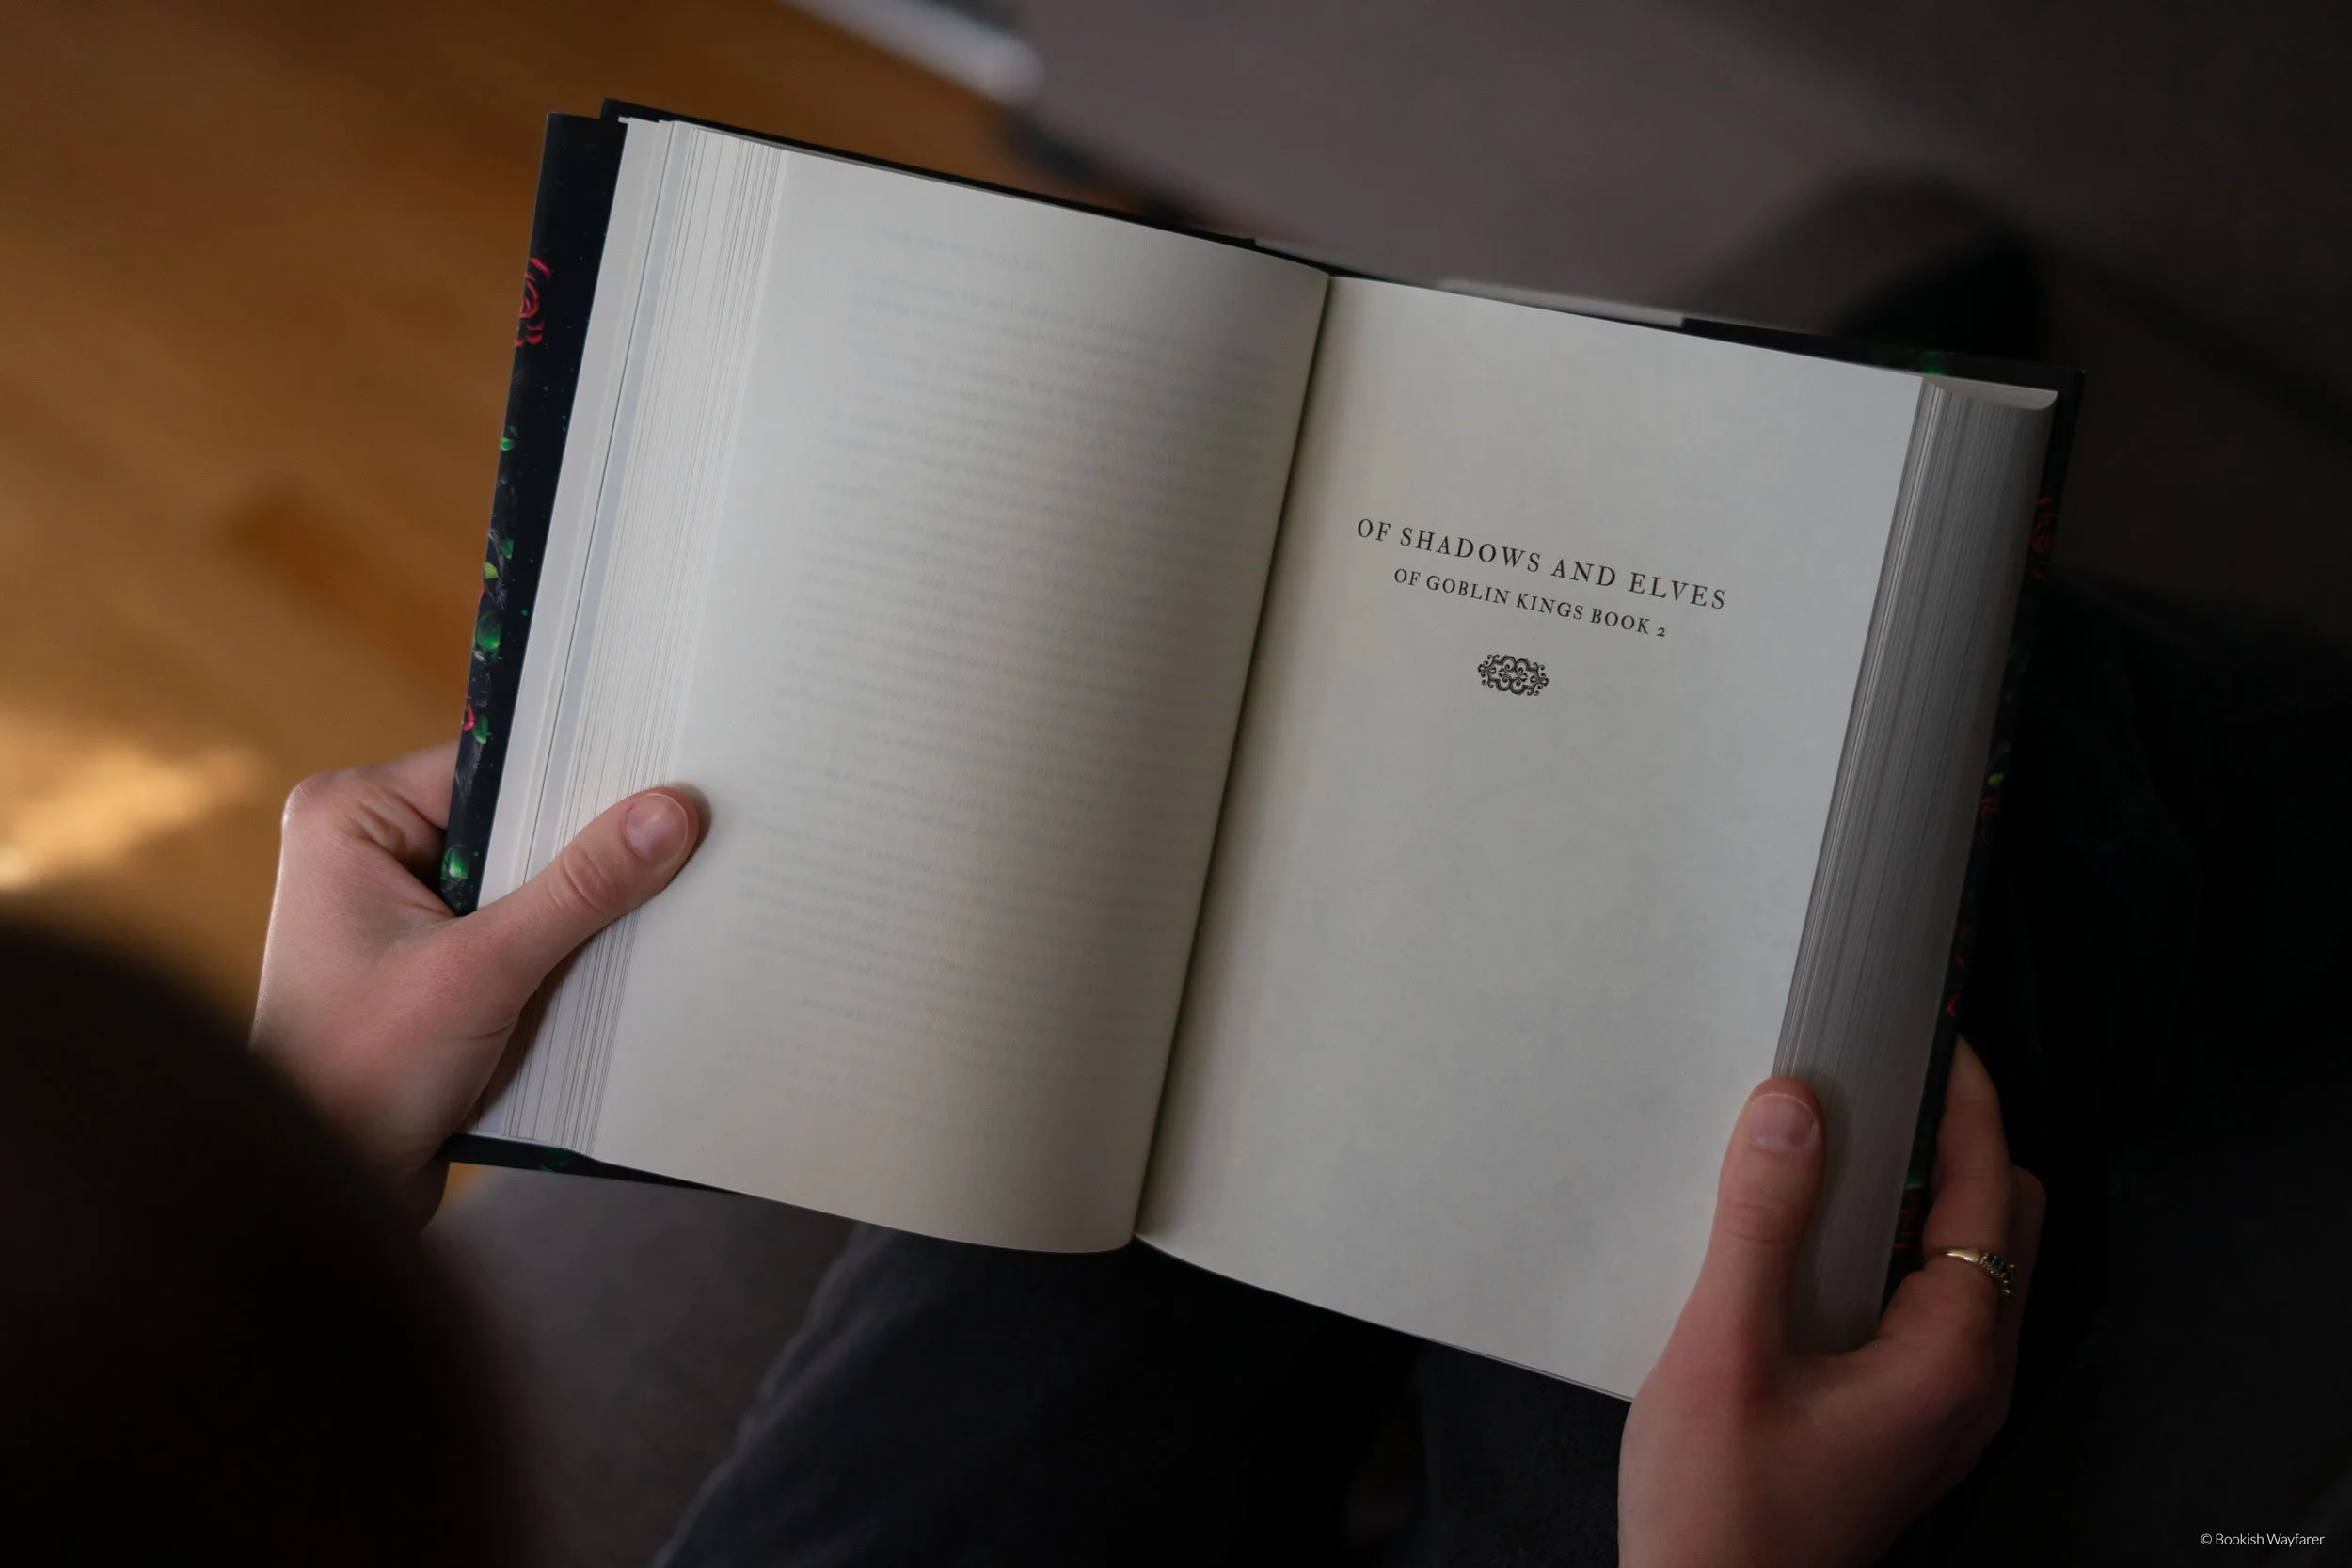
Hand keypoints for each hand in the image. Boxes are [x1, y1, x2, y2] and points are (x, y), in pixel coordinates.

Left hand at [253, 741, 699, 1216]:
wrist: (325, 1194)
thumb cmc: (361, 1075)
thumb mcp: (482, 972)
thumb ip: (579, 888)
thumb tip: (672, 810)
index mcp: (349, 817)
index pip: (495, 768)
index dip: (581, 776)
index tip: (672, 777)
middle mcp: (369, 849)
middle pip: (515, 822)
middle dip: (590, 844)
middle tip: (690, 836)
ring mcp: (401, 908)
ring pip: (526, 879)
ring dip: (584, 903)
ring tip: (675, 894)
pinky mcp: (433, 963)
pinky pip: (521, 928)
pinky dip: (568, 946)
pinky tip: (632, 952)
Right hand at [1619, 1041, 2044, 1567]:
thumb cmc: (1720, 1515)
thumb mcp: (1723, 1352)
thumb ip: (1759, 1224)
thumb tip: (1792, 1110)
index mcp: (1949, 1359)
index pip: (1990, 1191)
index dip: (1968, 1101)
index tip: (1932, 1036)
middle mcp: (1968, 1382)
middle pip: (1998, 1221)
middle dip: (1953, 1140)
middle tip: (1879, 1080)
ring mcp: (1940, 1408)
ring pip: (1962, 1264)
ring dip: (1914, 1194)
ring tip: (1838, 1144)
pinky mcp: (1901, 1421)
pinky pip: (1923, 1305)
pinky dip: (1888, 1247)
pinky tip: (1811, 1237)